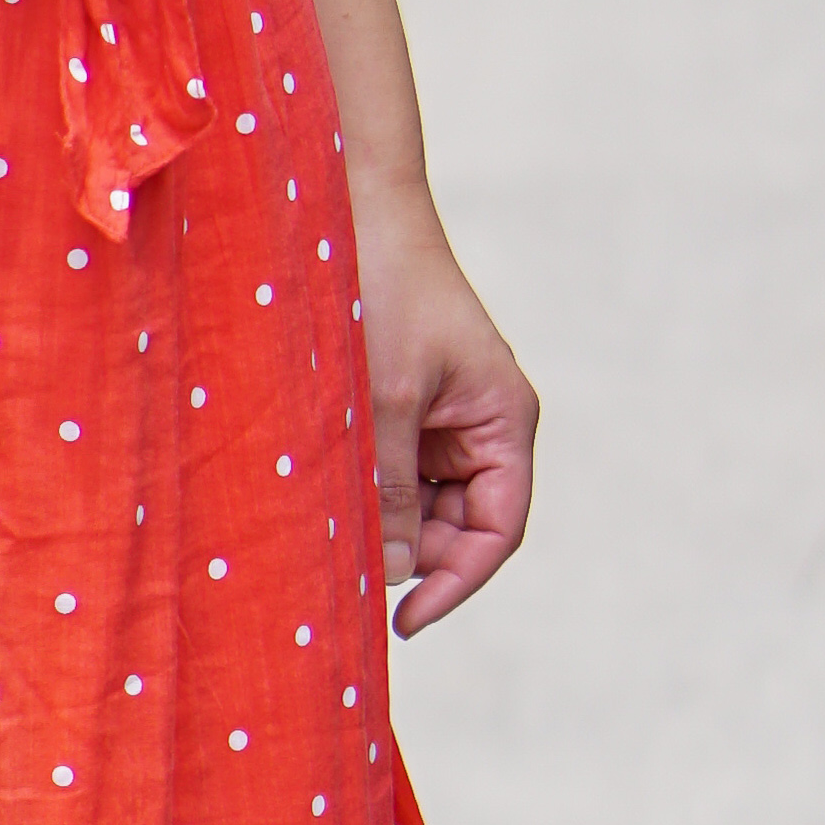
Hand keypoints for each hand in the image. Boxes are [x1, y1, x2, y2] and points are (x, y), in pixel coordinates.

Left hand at [355, 188, 538, 639]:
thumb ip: (390, 490)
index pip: (497, 530)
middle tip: (346, 572)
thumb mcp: (383, 400)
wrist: (348, 205)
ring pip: (417, 502)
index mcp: (502, 421)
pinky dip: (362, 488)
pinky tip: (323, 494)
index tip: (402, 620)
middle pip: (456, 525)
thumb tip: (392, 573)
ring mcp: (439, 415)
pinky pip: (389, 468)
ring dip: (379, 520)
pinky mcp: (399, 403)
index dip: (455, 582)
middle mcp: (479, 424)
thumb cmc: (381, 291)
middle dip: (409, 552)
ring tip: (328, 527)